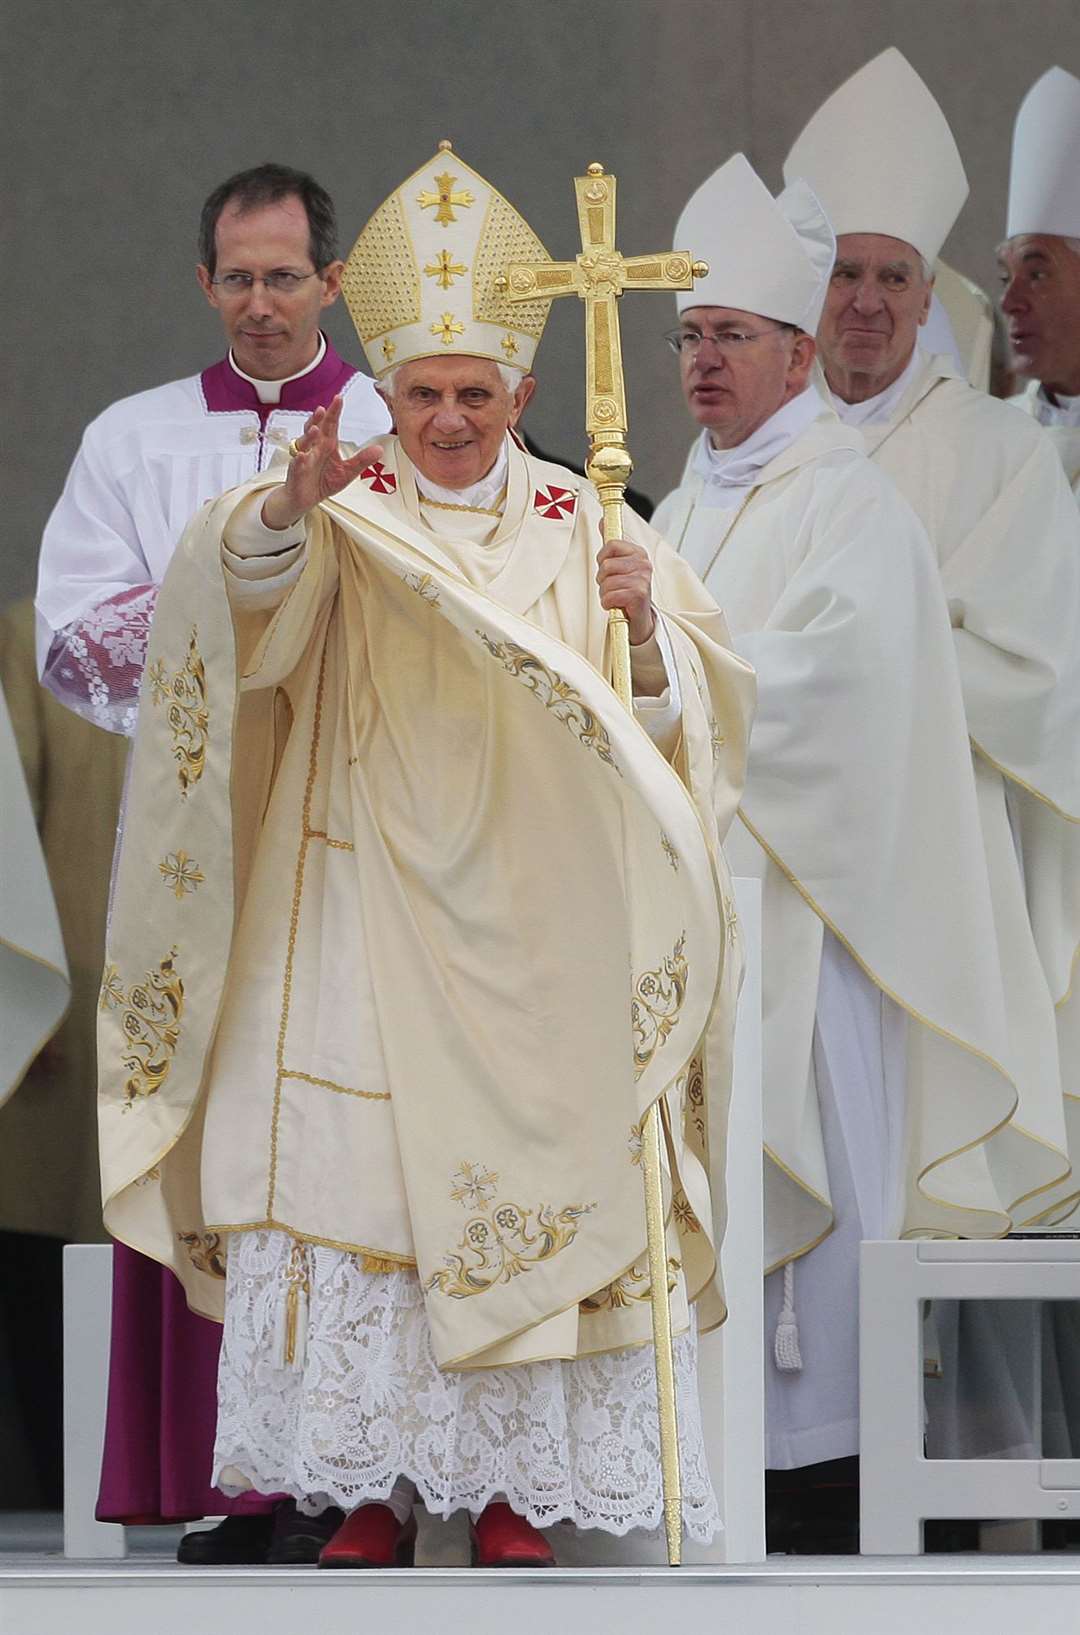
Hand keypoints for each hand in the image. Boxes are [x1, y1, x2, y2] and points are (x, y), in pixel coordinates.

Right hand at [261, 395, 383, 530]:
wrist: (306, 498)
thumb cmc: (324, 481)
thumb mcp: (347, 471)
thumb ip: (362, 460)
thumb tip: (380, 450)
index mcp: (327, 444)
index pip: (331, 424)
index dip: (334, 411)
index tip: (339, 398)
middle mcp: (314, 447)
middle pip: (315, 428)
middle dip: (318, 419)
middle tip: (323, 409)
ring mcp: (304, 457)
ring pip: (304, 443)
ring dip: (308, 436)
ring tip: (314, 429)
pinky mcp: (297, 471)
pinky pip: (297, 464)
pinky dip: (300, 460)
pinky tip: (303, 456)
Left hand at [596, 534, 655, 644]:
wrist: (640, 619)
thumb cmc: (628, 591)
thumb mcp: (620, 565)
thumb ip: (611, 545)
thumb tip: (602, 520)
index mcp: (639, 553)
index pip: (610, 545)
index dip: (603, 560)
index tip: (609, 570)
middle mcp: (643, 564)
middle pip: (605, 566)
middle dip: (603, 580)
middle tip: (613, 588)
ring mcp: (642, 579)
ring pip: (606, 583)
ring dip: (605, 594)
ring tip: (616, 597)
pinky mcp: (639, 595)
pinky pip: (609, 596)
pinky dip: (608, 604)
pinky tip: (617, 606)